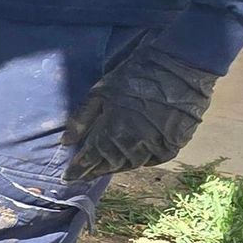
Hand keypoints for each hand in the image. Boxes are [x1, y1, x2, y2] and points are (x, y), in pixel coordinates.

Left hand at [64, 37, 217, 180]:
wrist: (177, 65)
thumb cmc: (133, 75)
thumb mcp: (100, 92)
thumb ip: (81, 119)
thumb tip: (65, 142)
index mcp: (113, 131)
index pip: (91, 157)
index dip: (79, 168)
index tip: (68, 177)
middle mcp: (135, 143)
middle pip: (112, 163)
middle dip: (96, 169)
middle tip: (86, 174)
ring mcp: (157, 144)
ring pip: (133, 163)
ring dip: (118, 166)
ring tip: (106, 167)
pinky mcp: (176, 142)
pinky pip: (155, 159)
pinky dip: (143, 160)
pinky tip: (134, 158)